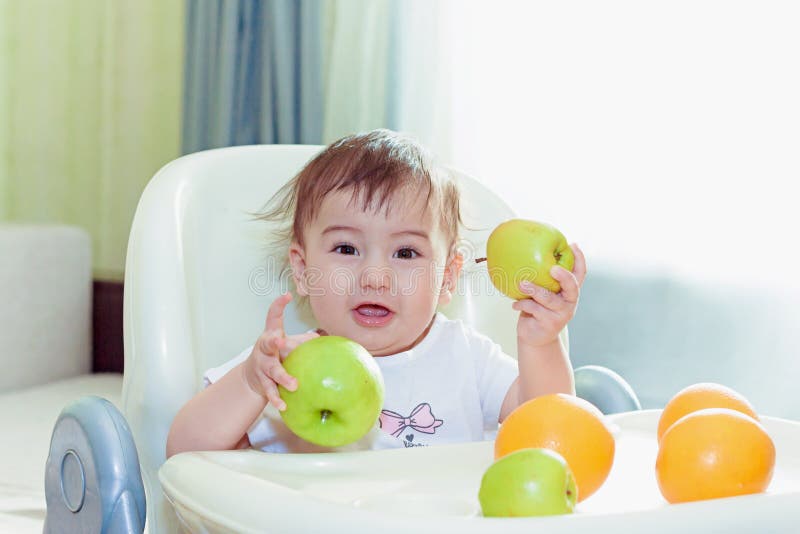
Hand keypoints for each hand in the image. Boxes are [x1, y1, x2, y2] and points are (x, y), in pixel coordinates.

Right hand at [242, 292, 318, 409]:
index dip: (278, 305)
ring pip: (271, 371)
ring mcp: (261, 366)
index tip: (287, 295)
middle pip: (268, 343)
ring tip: (293, 384)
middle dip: (274, 343)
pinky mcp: (261, 382)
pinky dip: (276, 399)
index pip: (272, 317)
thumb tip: (326, 337)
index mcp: (271, 335)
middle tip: (282, 343)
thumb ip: (303, 340)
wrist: (251, 377)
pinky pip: (269, 391)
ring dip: (283, 377)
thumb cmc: (276, 355)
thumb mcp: (286, 344)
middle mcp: (264, 349)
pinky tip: (283, 406)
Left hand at [512, 243, 586, 348]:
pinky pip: (534, 309)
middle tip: (553, 268)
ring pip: (549, 299)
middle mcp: (569, 302)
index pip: (581, 274)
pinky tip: (515, 304)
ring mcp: (561, 314)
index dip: (580, 259)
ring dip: (534, 289)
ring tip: (521, 283)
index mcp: (569, 291)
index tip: (573, 244)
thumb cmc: (537, 309)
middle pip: (572, 287)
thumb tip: (526, 253)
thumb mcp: (543, 293)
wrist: (535, 337)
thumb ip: (541, 279)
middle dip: (564, 276)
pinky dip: (522, 304)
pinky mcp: (549, 324)